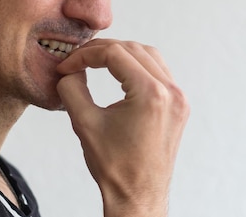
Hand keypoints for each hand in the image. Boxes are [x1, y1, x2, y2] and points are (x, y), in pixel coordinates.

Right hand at [56, 39, 188, 216]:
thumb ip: (72, 88)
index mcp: (151, 94)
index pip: (114, 54)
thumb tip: (68, 70)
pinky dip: (137, 66)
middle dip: (101, 50)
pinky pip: (159, 72)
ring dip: (121, 53)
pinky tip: (119, 73)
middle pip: (133, 49)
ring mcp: (179, 99)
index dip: (85, 55)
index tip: (66, 65)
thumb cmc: (114, 167)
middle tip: (77, 60)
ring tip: (96, 61)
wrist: (138, 196)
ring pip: (148, 56)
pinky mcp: (179, 106)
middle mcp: (171, 92)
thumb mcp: (84, 123)